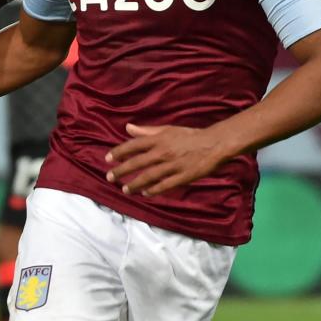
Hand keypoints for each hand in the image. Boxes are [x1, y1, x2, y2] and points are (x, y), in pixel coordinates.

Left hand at [104, 123, 226, 196]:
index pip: (133, 145)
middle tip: (109, 177)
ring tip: (124, 189)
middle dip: (121, 170)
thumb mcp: (167, 129)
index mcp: (158, 139)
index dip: (119, 152)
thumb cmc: (189, 136)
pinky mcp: (183, 176)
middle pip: (138, 162)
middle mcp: (162, 152)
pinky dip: (154, 190)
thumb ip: (147, 131)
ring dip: (135, 183)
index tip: (107, 158)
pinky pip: (165, 185)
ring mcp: (172, 165)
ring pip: (149, 176)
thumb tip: (128, 128)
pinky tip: (145, 193)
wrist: (213, 144)